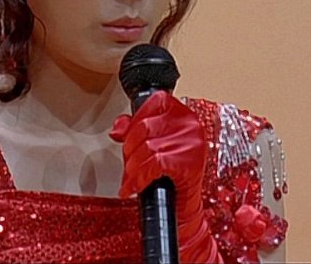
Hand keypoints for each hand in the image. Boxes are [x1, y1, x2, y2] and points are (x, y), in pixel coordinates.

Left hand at [110, 91, 221, 262]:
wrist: (184, 209)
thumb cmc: (170, 177)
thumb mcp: (152, 147)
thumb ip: (134, 129)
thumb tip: (117, 128)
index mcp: (184, 115)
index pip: (156, 102)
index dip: (136, 120)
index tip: (129, 137)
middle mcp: (191, 126)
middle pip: (146, 127)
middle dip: (130, 149)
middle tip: (129, 164)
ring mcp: (192, 143)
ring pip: (147, 148)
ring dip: (132, 168)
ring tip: (132, 177)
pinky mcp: (190, 163)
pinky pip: (154, 165)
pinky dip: (138, 178)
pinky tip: (133, 186)